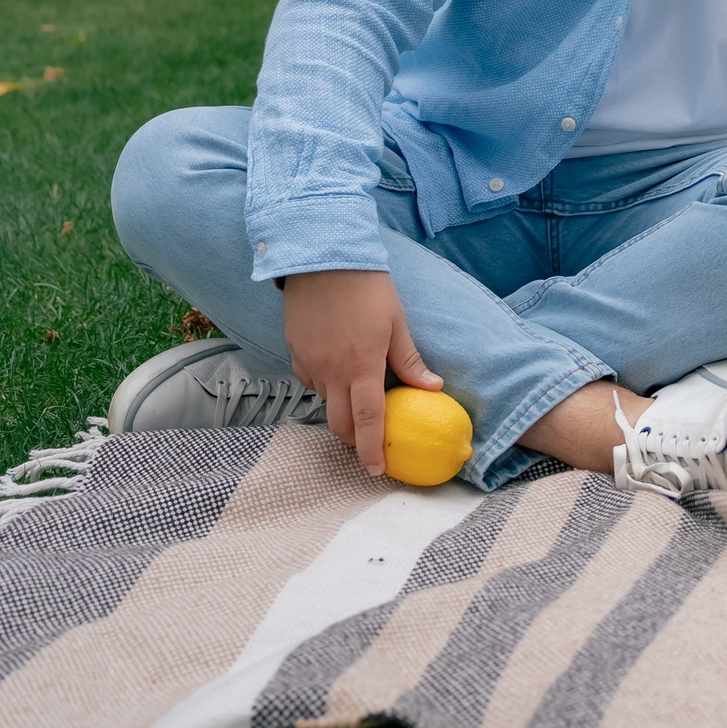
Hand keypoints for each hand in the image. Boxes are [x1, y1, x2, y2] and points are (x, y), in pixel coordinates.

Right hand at [281, 269, 443, 476]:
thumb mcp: (397, 322)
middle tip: (370, 442)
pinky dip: (326, 385)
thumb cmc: (368, 287)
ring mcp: (309, 363)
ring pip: (325, 401)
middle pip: (339, 424)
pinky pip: (311, 381)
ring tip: (358, 394)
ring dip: (340, 408)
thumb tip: (432, 388)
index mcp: (362, 365)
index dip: (372, 449)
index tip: (377, 470)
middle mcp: (332, 371)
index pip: (368, 420)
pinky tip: (338, 369)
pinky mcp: (294, 353)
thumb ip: (409, 360)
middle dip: (354, 440)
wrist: (323, 258)